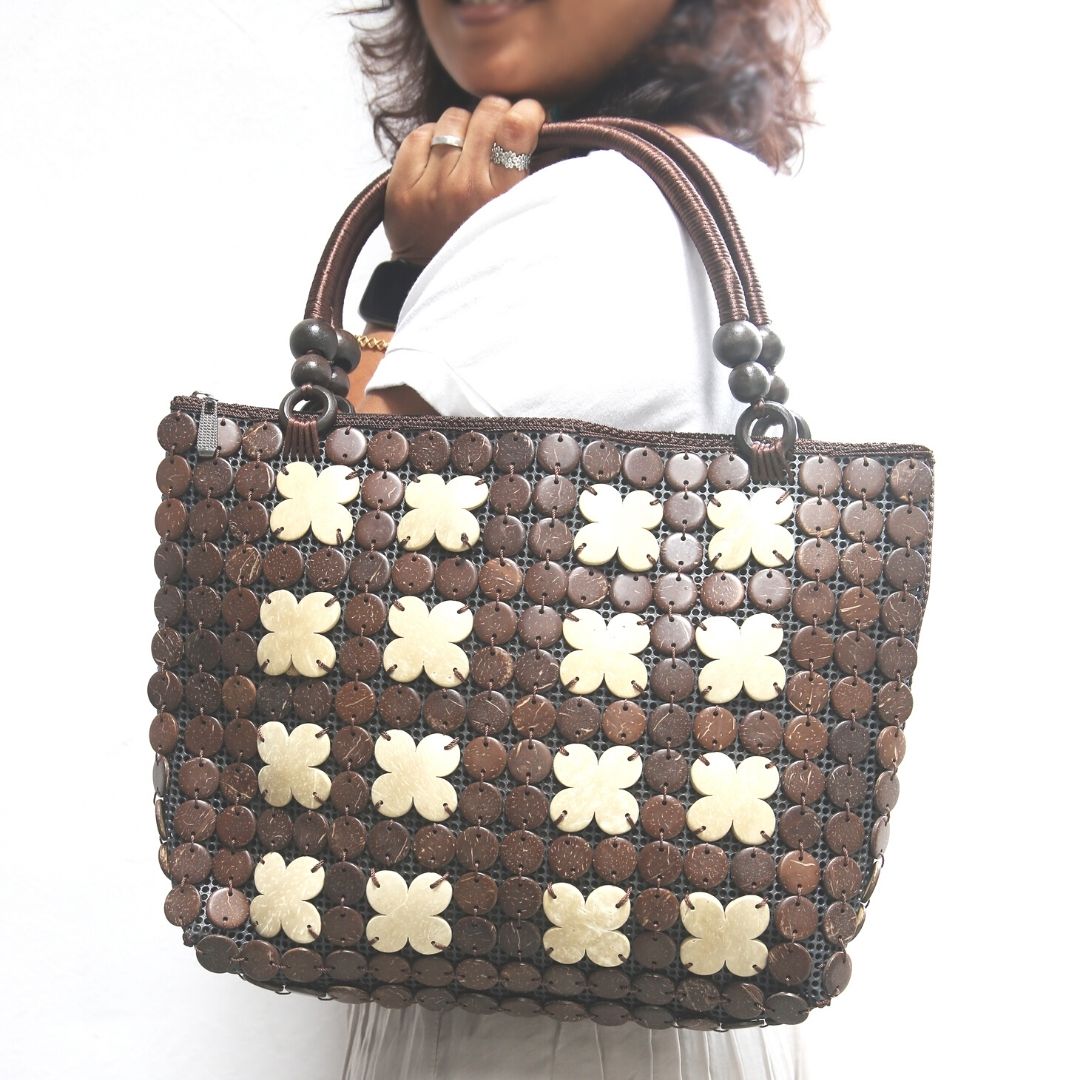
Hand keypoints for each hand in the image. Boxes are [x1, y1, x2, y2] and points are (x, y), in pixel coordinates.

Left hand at [384, 96, 547, 264]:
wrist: (441, 290)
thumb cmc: (489, 250)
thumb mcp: (523, 219)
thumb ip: (541, 177)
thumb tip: (555, 132)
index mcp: (503, 198)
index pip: (515, 126)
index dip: (526, 112)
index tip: (528, 120)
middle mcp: (465, 190)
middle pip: (486, 113)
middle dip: (497, 116)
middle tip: (498, 135)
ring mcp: (430, 189)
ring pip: (452, 119)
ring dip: (464, 128)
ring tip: (467, 153)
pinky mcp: (401, 191)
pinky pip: (418, 136)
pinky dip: (431, 141)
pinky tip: (440, 163)